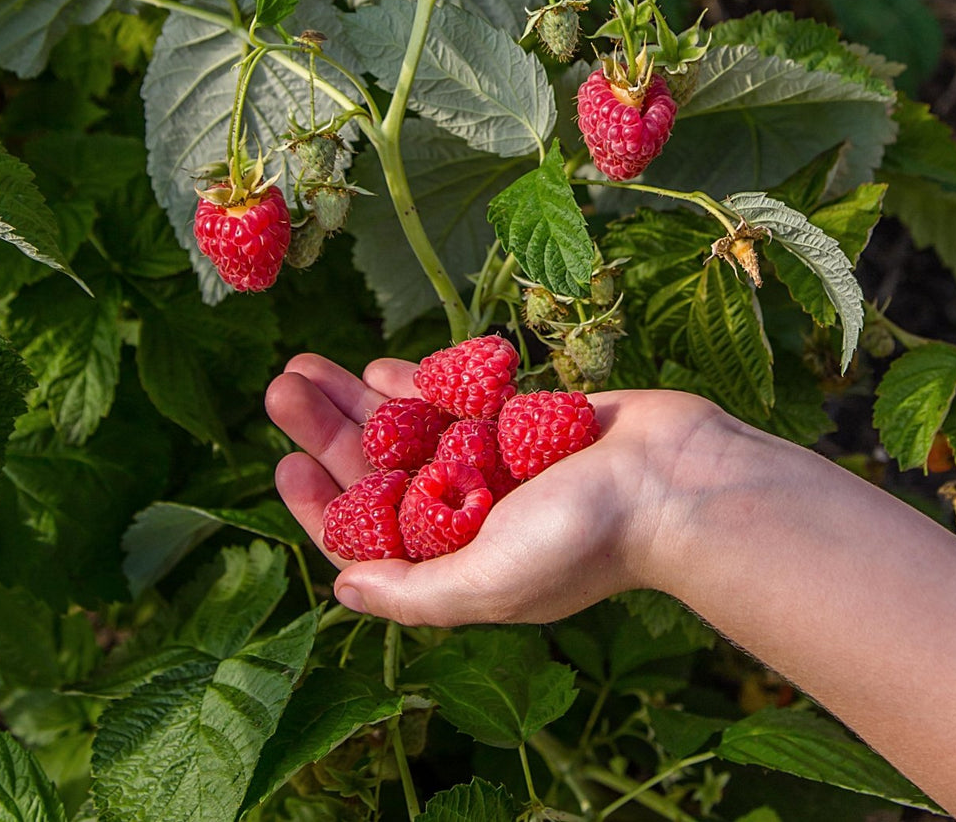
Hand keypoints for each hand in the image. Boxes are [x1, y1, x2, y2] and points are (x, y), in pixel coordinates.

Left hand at [265, 352, 732, 625]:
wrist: (676, 479)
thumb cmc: (587, 538)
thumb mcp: (488, 581)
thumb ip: (413, 591)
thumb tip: (341, 590)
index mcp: (457, 561)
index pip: (368, 537)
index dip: (319, 505)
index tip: (282, 465)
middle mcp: (469, 514)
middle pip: (376, 471)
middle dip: (325, 431)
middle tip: (279, 389)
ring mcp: (494, 464)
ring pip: (405, 430)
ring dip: (355, 400)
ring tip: (306, 364)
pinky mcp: (521, 420)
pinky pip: (455, 401)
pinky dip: (417, 386)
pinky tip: (379, 370)